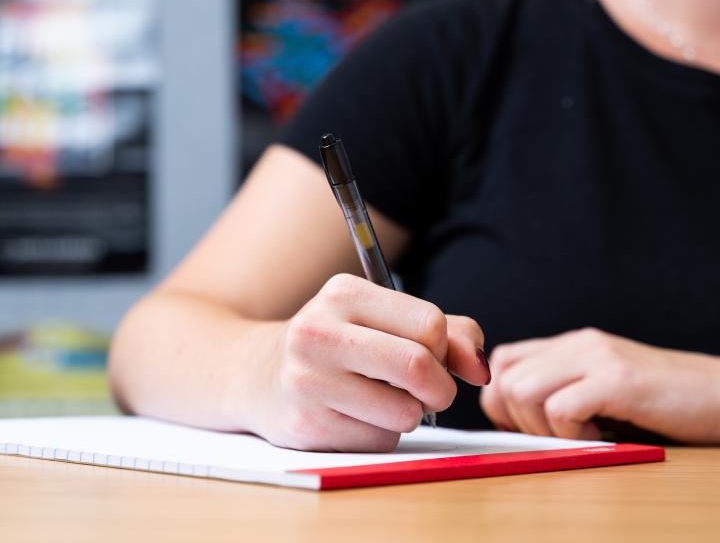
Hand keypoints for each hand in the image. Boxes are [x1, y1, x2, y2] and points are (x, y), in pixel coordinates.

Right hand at [248, 274, 489, 451]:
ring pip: (405, 414)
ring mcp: (306, 381)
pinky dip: (379, 434)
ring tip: (376, 399)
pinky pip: (379, 441)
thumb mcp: (381, 318)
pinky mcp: (304, 425)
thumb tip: (480, 368)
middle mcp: (319, 332)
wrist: (254, 374)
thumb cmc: (336, 344)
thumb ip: (446, 332)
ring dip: (406, 414)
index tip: (435, 358)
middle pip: (420, 367)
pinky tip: (349, 416)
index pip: (430, 325)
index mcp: (344, 293)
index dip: (447, 350)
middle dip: (439, 388)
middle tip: (428, 390)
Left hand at [480, 327, 719, 443]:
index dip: (500, 399)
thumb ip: (563, 390)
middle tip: (553, 436)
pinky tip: (602, 435)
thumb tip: (513, 419)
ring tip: (580, 434)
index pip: (504, 360)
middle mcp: (579, 344)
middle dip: (517, 419)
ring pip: (523, 390)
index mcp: (571, 345)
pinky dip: (571, 433)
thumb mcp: (602, 388)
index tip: (524, 426)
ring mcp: (598, 359)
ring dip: (542, 427)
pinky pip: (561, 408)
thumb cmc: (663, 403)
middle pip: (506, 378)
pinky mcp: (618, 381)